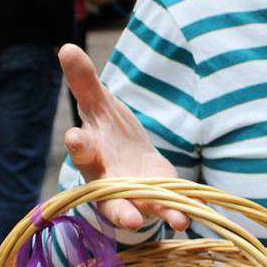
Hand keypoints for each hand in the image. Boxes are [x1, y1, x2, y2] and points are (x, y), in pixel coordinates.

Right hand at [59, 43, 189, 231]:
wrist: (129, 156)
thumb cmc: (107, 130)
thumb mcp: (98, 104)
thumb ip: (84, 81)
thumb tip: (67, 46)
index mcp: (91, 154)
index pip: (81, 151)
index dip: (78, 145)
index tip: (77, 138)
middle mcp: (108, 181)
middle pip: (109, 196)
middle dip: (119, 207)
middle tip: (129, 220)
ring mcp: (133, 193)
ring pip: (142, 209)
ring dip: (160, 214)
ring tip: (178, 221)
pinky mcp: (157, 197)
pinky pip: (169, 205)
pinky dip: (184, 208)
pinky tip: (200, 210)